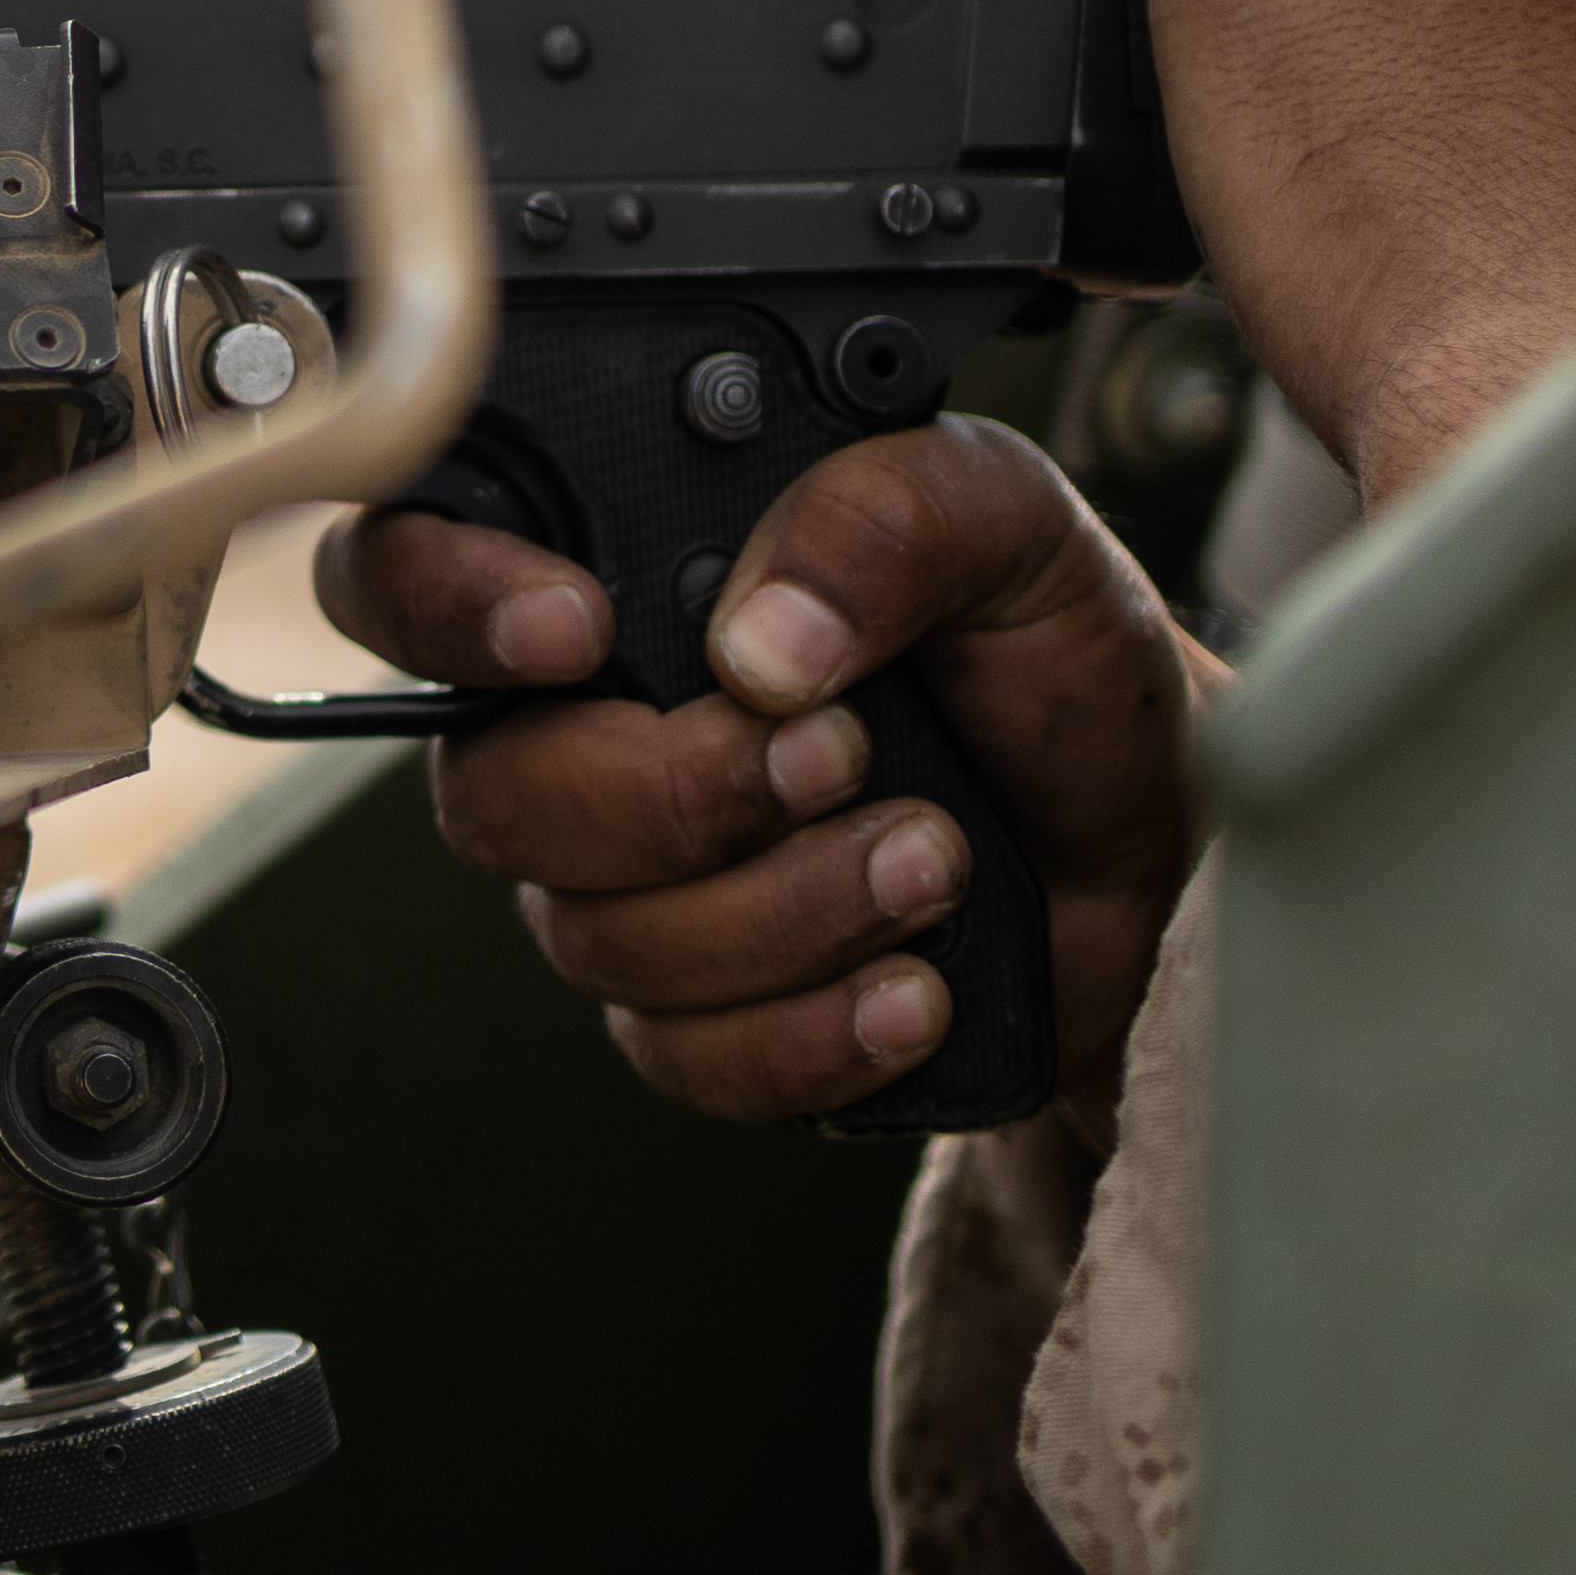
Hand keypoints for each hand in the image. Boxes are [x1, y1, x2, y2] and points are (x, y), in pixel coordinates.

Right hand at [319, 419, 1216, 1125]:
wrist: (1161, 857)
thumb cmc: (1063, 676)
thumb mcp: (1015, 532)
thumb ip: (888, 516)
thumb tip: (762, 639)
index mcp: (628, 574)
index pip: (414, 571)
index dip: (443, 603)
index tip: (578, 632)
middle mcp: (597, 731)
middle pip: (492, 794)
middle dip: (675, 794)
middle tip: (841, 754)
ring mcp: (637, 885)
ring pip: (593, 939)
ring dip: (783, 913)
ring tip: (933, 856)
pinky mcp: (704, 1016)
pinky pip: (678, 1057)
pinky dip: (808, 1034)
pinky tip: (913, 984)